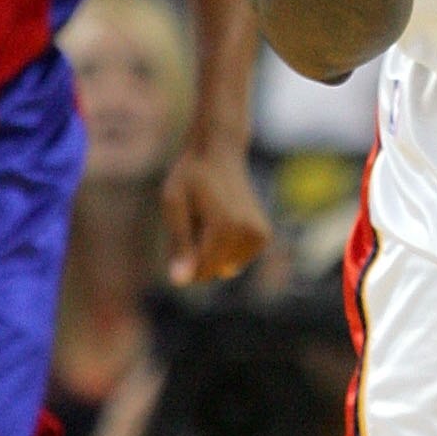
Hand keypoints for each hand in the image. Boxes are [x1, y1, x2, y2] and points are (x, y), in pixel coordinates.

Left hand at [161, 135, 270, 284]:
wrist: (220, 152)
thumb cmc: (191, 177)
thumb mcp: (174, 205)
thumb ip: (179, 244)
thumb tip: (180, 283)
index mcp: (226, 226)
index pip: (200, 271)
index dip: (183, 259)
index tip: (180, 229)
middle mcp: (248, 232)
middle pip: (212, 270)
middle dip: (197, 255)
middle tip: (195, 219)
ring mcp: (259, 235)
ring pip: (224, 268)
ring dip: (211, 251)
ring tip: (208, 218)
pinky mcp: (263, 236)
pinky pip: (235, 261)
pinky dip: (224, 248)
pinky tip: (222, 221)